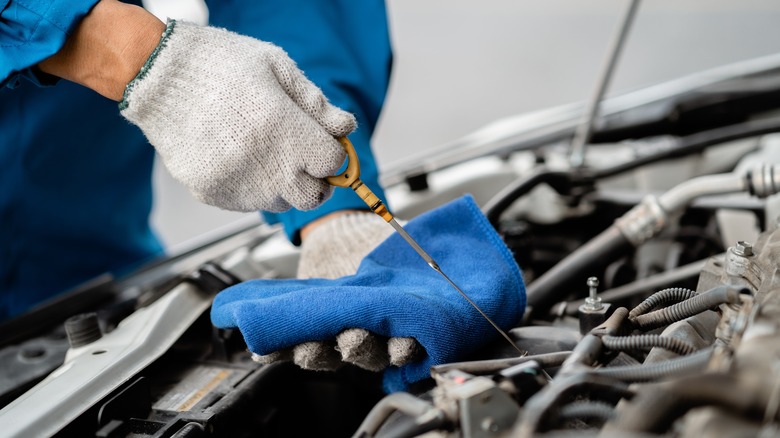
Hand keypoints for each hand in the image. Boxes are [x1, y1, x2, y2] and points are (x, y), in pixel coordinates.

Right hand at [40, 4, 353, 212]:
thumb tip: (344, 128)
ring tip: (265, 153)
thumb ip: (316, 103)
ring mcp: (237, 183)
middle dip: (316, 179)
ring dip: (283, 184)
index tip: (323, 143)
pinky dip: (252, 187)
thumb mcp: (277, 67)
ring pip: (281, 203)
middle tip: (304, 159)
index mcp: (286, 129)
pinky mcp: (212, 193)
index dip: (333, 152)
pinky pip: (247, 203)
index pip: (332, 163)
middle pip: (313, 197)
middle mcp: (265, 165)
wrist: (157, 75)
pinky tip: (239, 157)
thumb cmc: (218, 64)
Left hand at [211, 196, 526, 391]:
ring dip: (319, 353)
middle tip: (353, 340)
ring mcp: (337, 330)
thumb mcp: (409, 249)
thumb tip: (471, 264)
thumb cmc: (383, 240)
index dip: (407, 352)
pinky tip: (267, 345)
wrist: (345, 227)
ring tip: (307, 347)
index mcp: (401, 322)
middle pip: (368, 356)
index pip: (409, 349)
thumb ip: (430, 260)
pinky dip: (279, 345)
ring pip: (331, 354)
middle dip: (362, 350)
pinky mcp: (308, 324)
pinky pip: (294, 341)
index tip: (404, 346)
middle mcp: (372, 333)